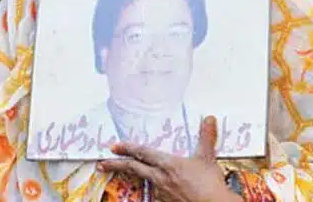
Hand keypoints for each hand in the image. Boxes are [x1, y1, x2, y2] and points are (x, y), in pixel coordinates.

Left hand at [99, 117, 239, 201]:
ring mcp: (161, 194)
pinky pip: (156, 196)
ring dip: (136, 178)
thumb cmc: (209, 184)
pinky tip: (158, 192)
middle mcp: (160, 179)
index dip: (127, 148)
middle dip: (115, 165)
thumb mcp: (207, 158)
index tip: (113, 147)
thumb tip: (210, 118)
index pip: (142, 153)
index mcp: (167, 164)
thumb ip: (206, 137)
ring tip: (130, 175)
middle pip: (133, 169)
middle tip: (101, 163)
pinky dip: (154, 192)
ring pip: (145, 182)